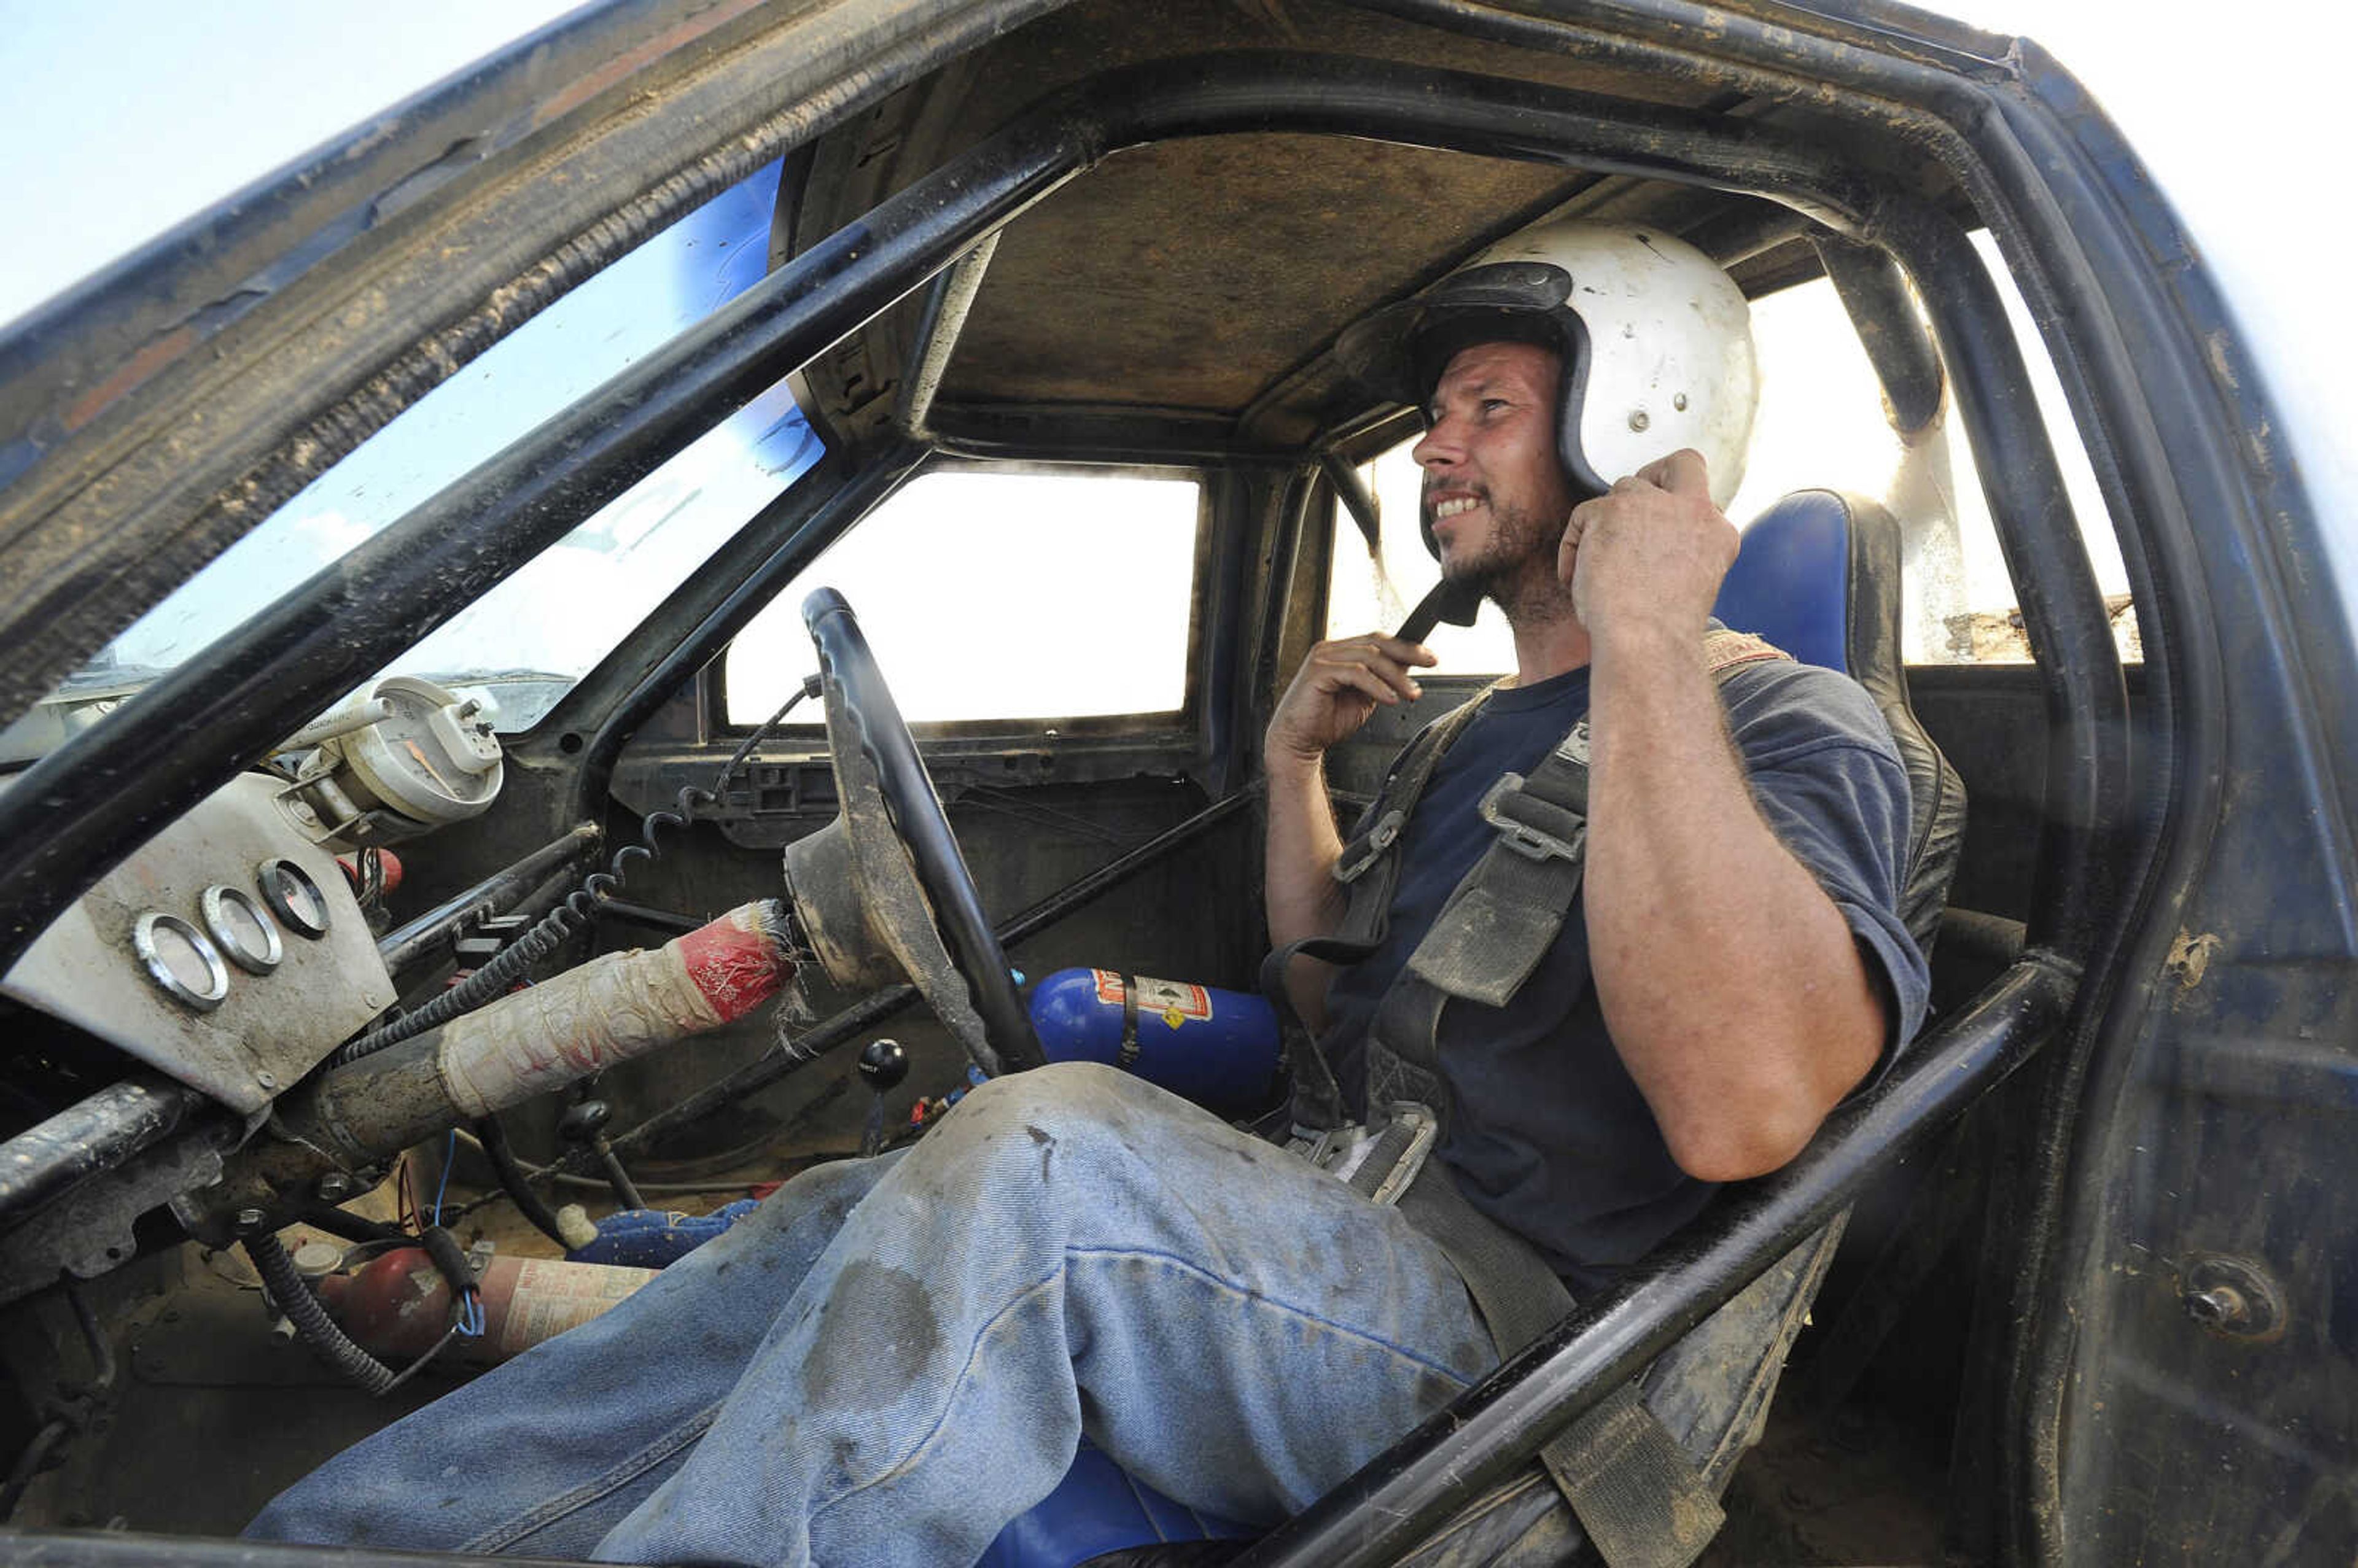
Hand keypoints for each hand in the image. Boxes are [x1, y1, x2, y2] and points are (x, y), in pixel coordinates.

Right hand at [1266, 632, 1435, 772]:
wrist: (1298, 742)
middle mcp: (1331, 650)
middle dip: (1407, 652)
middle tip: (1430, 663)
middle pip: (1377, 642)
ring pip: (1370, 657)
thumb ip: (1381, 682)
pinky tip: (1390, 699)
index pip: (1378, 640)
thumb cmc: (1325, 721)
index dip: (1406, 646)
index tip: (1429, 657)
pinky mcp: (1318, 672)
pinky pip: (1356, 673)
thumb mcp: (1363, 698)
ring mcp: (1323, 658)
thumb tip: (1406, 670)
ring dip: (1396, 675)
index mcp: (1341, 652)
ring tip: (1411, 693)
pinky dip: (1377, 686)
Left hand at [1558, 448, 1738, 647]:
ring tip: (1595, 569)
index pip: (1703, 500)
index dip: (1679, 504)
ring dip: (1606, 523)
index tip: (1661, 520)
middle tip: (1627, 509)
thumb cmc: (1660, 633)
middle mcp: (1694, 510)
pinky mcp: (1613, 509)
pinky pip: (1583, 517)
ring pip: (1622, 491)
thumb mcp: (1687, 586)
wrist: (1646, 642)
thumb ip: (1675, 552)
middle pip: (1681, 463)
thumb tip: (1637, 543)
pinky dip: (1574, 548)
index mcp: (1717, 535)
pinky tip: (1577, 580)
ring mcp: (1653, 505)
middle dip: (1655, 473)